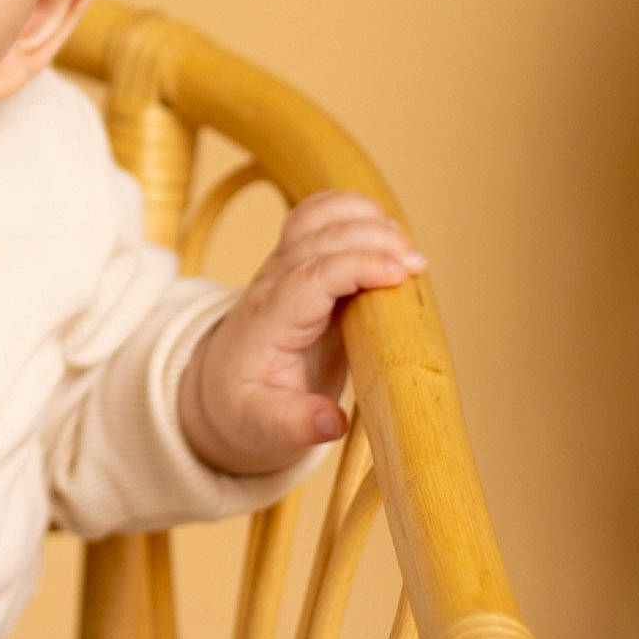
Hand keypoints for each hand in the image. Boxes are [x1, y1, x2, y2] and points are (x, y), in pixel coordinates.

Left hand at [178, 190, 424, 475]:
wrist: (221, 387)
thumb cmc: (245, 407)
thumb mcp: (261, 427)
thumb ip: (293, 424)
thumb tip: (333, 422)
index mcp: (268, 323)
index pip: (308, 278)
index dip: (354, 267)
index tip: (399, 275)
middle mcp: (272, 285)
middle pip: (316, 238)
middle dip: (370, 238)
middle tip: (418, 263)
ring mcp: (283, 267)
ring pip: (314, 217)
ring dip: (362, 218)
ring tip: (407, 246)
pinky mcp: (299, 263)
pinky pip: (317, 218)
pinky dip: (351, 210)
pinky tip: (385, 227)